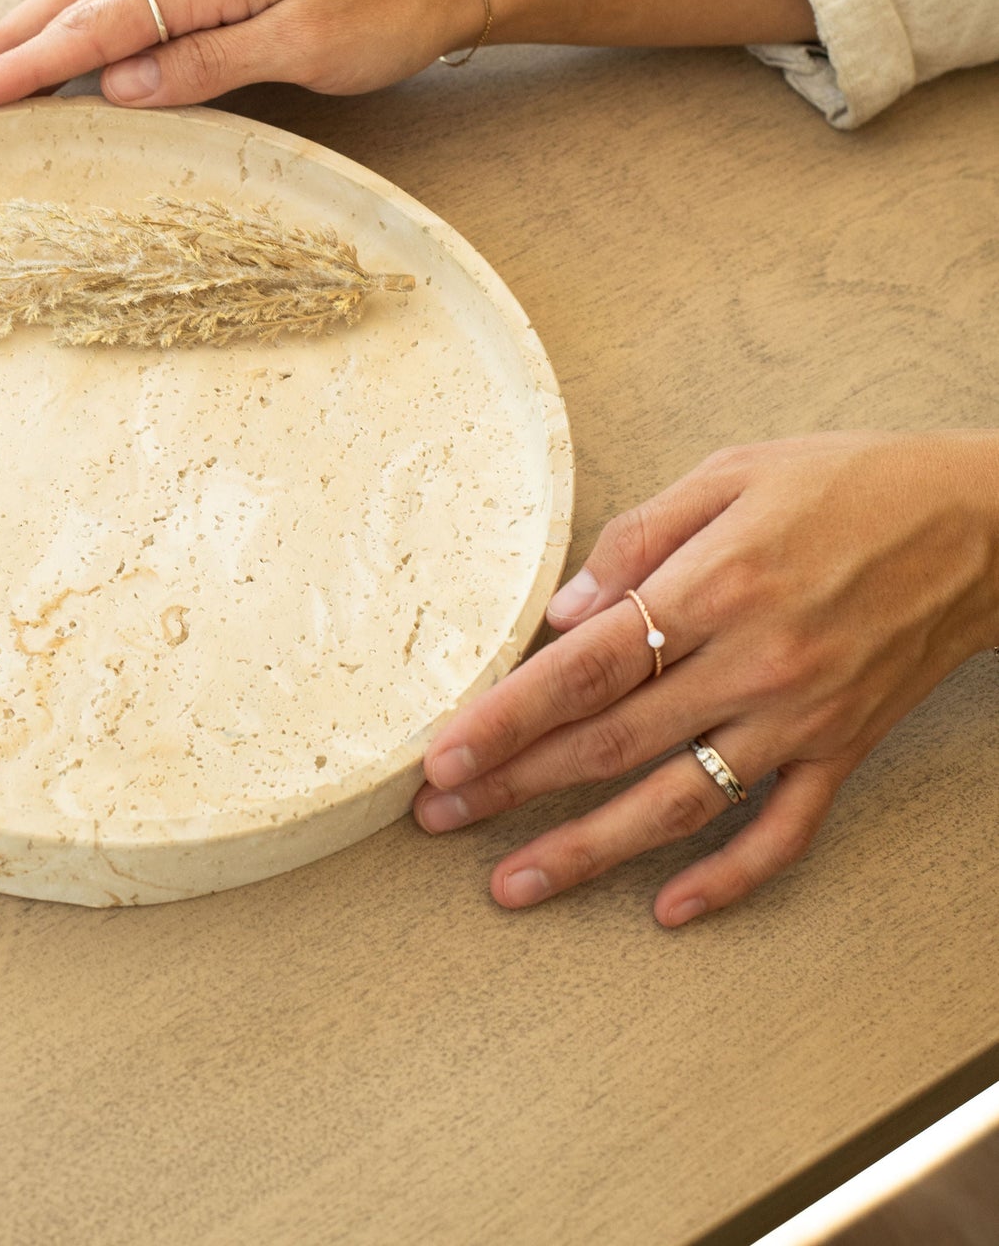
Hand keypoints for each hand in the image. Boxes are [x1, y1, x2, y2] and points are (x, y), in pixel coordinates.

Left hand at [416, 432, 998, 924]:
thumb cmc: (846, 484)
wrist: (978, 525)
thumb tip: (562, 612)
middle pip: (610, 742)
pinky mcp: (843, 752)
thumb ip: (640, 537)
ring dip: (586, 848)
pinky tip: (666, 908)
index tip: (443, 752)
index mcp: (716, 584)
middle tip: (436, 816)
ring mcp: (801, 719)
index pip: (587, 667)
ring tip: (512, 882)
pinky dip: (725, 879)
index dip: (508, 716)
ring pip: (677, 802)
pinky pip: (780, 832)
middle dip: (513, 784)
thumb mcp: (732, 473)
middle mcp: (754, 663)